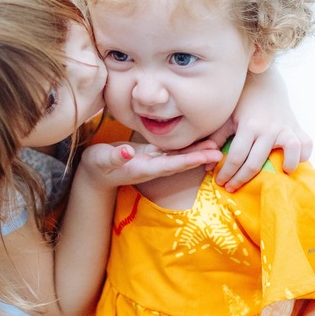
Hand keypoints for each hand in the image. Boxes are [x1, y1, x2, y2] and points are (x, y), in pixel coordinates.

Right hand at [79, 140, 222, 189]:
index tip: (205, 157)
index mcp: (143, 169)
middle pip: (180, 163)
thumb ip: (115, 157)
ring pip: (178, 157)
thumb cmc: (97, 165)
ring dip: (197, 152)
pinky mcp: (151, 155)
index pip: (170, 165)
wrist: (94, 174)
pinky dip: (186, 147)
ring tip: (216, 146)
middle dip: (199, 158)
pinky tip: (198, 141)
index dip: (188, 160)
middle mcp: (152, 167)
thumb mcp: (102, 160)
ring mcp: (153, 161)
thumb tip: (128, 151)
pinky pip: (172, 152)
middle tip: (220, 152)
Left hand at [215, 68, 313, 191]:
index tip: (221, 183)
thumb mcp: (227, 118)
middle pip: (255, 163)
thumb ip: (217, 139)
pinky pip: (306, 144)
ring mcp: (285, 128)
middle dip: (240, 179)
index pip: (236, 157)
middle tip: (232, 188)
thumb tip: (207, 165)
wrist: (263, 82)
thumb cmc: (241, 102)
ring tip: (276, 178)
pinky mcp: (297, 127)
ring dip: (285, 167)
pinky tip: (292, 163)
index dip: (227, 173)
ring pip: (290, 152)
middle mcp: (268, 128)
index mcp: (249, 126)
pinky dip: (303, 155)